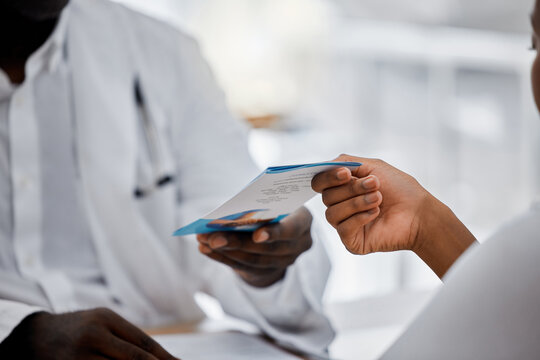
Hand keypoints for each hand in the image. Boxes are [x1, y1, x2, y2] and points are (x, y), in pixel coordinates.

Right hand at [0, 308, 178, 359]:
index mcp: (106, 319)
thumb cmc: (77, 330)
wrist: (32, 337)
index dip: (165, 357)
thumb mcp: (101, 324)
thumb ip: (126, 339)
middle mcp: (94, 335)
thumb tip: (159, 357)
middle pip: (135, 358)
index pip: (143, 342)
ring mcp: (79, 356)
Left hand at [197, 207, 312, 287]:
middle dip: (238, 243)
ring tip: (205, 241)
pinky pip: (243, 268)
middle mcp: (299, 245)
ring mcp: (285, 261)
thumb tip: (232, 210)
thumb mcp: (273, 199)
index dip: (274, 233)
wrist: (279, 227)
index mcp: (303, 221)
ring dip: (226, 251)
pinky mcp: (267, 271)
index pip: (292, 229)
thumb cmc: (273, 204)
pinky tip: (205, 249)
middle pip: (267, 248)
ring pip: (253, 260)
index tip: (256, 234)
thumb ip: (260, 204)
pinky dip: (222, 258)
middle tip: (215, 237)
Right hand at [312, 154, 476, 277]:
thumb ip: (346, 161)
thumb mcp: (373, 166)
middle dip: (351, 188)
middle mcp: (340, 205)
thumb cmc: (400, 190)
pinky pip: (342, 229)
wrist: (419, 213)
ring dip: (357, 203)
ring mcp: (345, 224)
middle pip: (326, 196)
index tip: (346, 174)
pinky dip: (360, 218)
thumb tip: (324, 166)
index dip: (328, 177)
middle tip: (374, 184)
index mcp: (342, 188)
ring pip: (332, 213)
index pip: (319, 182)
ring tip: (378, 199)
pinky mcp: (351, 241)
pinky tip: (376, 214)